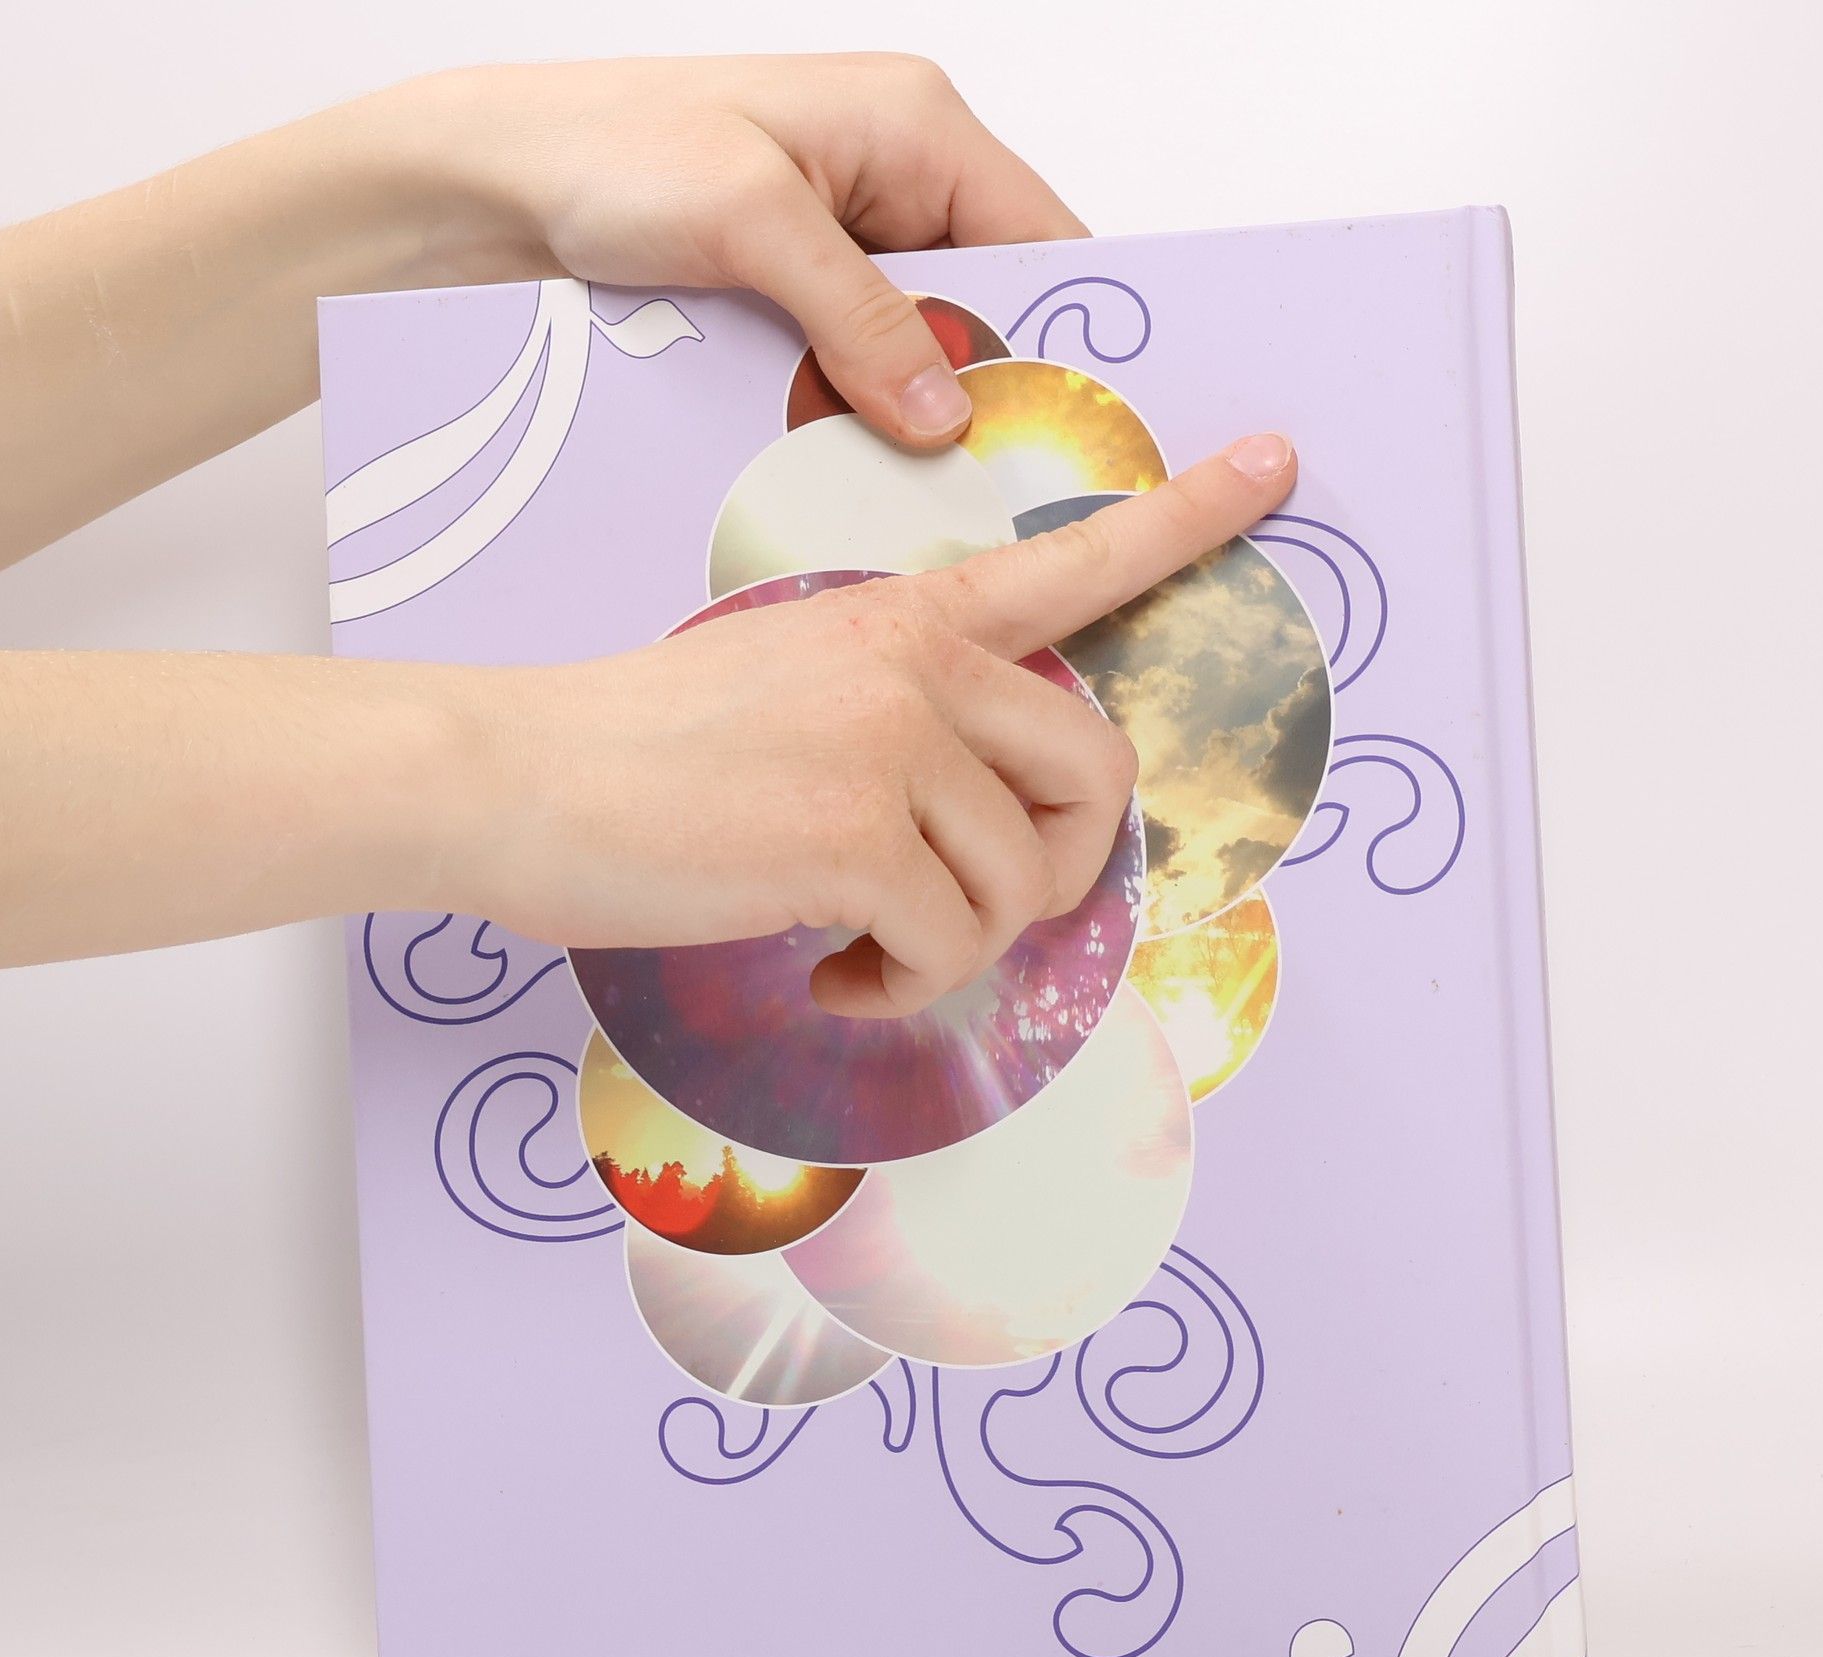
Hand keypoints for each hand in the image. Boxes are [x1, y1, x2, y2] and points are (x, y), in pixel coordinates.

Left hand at [404, 55, 1085, 446]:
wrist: (492, 184)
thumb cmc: (607, 149)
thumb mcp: (750, 221)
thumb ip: (857, 315)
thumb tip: (943, 411)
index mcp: (915, 127)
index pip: (1042, 240)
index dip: (1068, 336)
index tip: (1079, 432)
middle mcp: (896, 182)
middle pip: (991, 307)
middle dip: (989, 391)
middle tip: (995, 483)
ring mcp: (849, 245)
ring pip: (924, 349)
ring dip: (912, 414)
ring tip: (918, 486)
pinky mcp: (802, 296)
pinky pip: (859, 367)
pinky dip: (857, 413)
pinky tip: (848, 461)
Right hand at [461, 436, 1297, 1017]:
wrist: (512, 774)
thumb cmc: (638, 748)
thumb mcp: (789, 688)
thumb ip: (902, 722)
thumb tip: (979, 829)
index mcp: (903, 619)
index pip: (1068, 559)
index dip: (1184, 517)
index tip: (1273, 466)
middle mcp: (919, 668)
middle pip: (1097, 775)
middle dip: (1057, 869)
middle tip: (977, 905)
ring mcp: (893, 747)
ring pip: (1019, 887)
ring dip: (954, 948)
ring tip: (866, 949)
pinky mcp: (856, 838)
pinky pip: (951, 948)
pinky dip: (901, 987)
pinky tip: (830, 975)